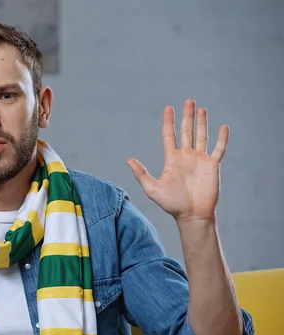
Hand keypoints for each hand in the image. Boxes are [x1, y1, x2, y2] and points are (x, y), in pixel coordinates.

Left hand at [127, 99, 228, 225]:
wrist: (192, 215)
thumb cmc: (172, 204)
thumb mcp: (152, 189)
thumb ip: (141, 174)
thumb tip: (128, 160)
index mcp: (172, 160)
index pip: (169, 136)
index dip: (168, 122)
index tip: (168, 108)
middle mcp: (186, 157)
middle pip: (186, 131)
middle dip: (187, 116)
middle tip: (188, 101)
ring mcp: (200, 160)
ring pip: (201, 136)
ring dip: (202, 122)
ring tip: (201, 108)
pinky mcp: (212, 166)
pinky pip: (218, 149)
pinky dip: (221, 138)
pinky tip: (222, 127)